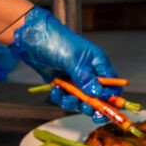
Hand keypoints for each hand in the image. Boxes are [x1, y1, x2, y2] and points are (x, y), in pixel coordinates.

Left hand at [9, 7, 119, 121]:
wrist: (33, 39)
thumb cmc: (57, 41)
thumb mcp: (74, 60)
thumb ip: (86, 79)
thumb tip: (98, 93)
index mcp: (98, 64)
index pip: (112, 84)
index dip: (110, 97)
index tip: (103, 106)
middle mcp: (89, 73)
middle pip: (97, 96)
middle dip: (91, 104)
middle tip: (85, 107)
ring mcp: (75, 79)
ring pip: (80, 100)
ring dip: (73, 102)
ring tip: (66, 97)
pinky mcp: (62, 83)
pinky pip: (65, 97)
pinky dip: (60, 97)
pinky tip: (55, 89)